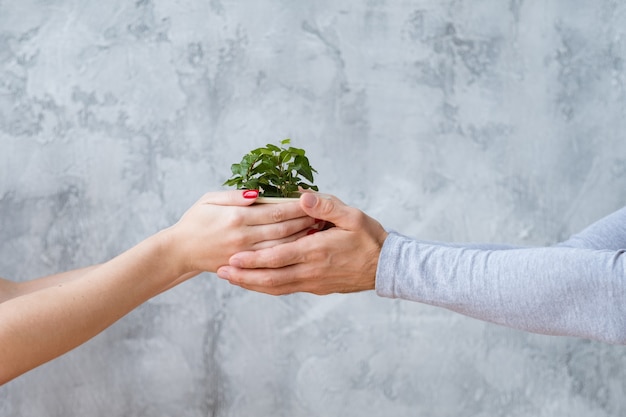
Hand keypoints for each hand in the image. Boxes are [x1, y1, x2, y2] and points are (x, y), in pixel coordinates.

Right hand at [161, 190, 318, 275]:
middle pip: (283, 230)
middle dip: (305, 222)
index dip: (297, 208)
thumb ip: (235, 196)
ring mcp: (245, 255)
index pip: (275, 212)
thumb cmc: (196, 221)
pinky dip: (288, 255)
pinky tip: (301, 249)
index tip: (314, 202)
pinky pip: (271, 262)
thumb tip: (258, 194)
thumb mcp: (210, 199)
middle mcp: (243, 237)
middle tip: (325, 216)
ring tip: (319, 231)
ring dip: (301, 239)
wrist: (180, 251)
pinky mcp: (244, 266)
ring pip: (281, 248)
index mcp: (237, 218)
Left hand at [216, 192, 388, 294]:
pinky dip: (267, 287)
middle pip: (271, 278)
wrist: (386, 267)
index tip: (232, 258)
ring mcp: (313, 282)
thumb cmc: (369, 238)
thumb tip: (302, 196)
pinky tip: (255, 282)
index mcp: (317, 250)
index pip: (278, 258)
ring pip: (276, 287)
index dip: (253, 260)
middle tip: (220, 271)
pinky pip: (286, 289)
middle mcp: (311, 270)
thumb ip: (325, 206)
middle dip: (244, 276)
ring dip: (252, 284)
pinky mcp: (315, 287)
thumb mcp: (352, 216)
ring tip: (230, 279)